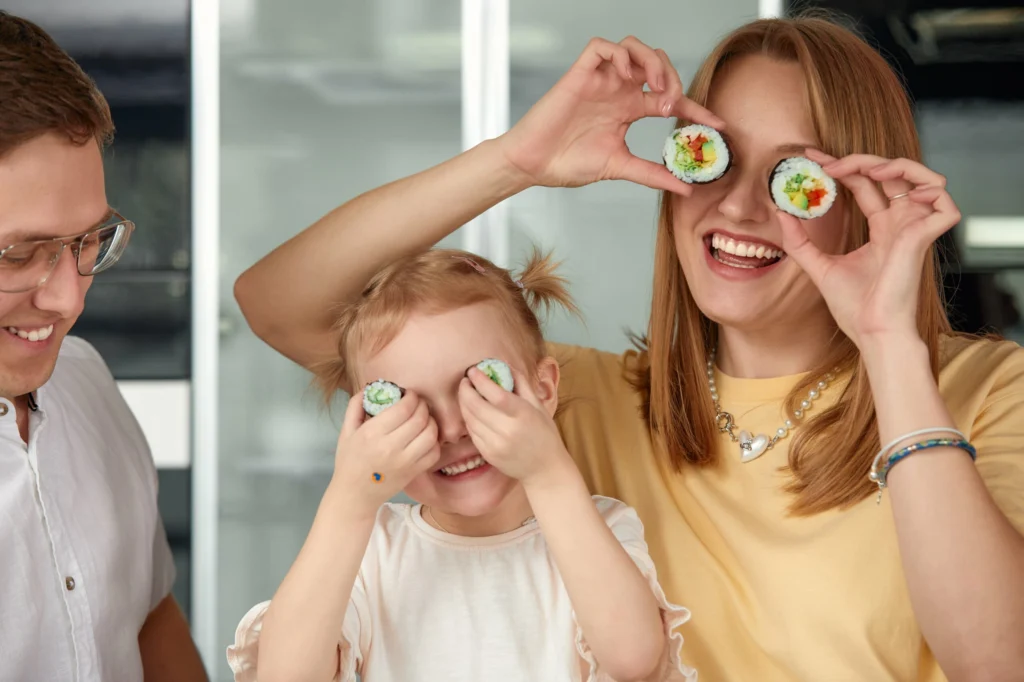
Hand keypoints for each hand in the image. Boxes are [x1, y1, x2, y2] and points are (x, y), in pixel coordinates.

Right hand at [330, 391, 440, 515]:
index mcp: (372, 433)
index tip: (409, 395)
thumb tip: (371, 387)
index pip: (403, 408)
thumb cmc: (349, 461)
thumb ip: (356, 406)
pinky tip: (425, 437)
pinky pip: (434, 452)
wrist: (355, 495)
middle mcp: (390, 447)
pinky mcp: (414, 472)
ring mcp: (405, 462)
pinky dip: (434, 441)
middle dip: (422, 406)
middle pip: (420, 418)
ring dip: (431, 422)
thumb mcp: (346, 431)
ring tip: (423, 419)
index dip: (411, 397)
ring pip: (430, 434)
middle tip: (418, 404)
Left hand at [458, 367, 574, 486]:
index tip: (473, 370)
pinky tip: (471, 412)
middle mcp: (508, 431)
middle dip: (466, 390)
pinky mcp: (488, 455)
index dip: (480, 380)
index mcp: (523, 415)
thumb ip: (521, 384)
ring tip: (466, 393)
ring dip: (463, 403)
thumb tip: (504, 365)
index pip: (496, 395)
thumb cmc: (544, 434)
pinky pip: (472, 433)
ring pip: (470, 419)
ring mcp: (496, 444)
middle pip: (476, 406)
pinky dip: (469, 419)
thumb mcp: (538, 406)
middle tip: (465, 380)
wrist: (545, 469)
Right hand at [497, 36, 724, 195]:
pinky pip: (603, 47)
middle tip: (671, 106)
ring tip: (655, 86)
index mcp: (629, 109)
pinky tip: (628, 75)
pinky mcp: (580, 74)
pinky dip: (620, 54)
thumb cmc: (568, 163)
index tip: (718, 126)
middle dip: (673, 79)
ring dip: (652, 61)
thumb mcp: (620, 168)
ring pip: (635, 47)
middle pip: (658, 65)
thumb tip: (685, 189)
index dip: (697, 109)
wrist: (534, 164)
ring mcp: (600, 80)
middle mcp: (618, 90)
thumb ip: (653, 175)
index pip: (671, 100)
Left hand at [777, 149, 960, 347]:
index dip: (842, 166)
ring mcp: (915, 228)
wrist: (872, 331)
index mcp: (881, 228)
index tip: (811, 157)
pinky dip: (928, 187)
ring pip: (922, 177)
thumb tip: (780, 212)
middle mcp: (900, 223)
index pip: (865, 184)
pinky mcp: (926, 236)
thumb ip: (800, 241)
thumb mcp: (818, 266)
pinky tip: (900, 191)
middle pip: (889, 173)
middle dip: (858, 159)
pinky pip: (943, 200)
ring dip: (896, 164)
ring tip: (865, 170)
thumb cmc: (854, 307)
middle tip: (825, 162)